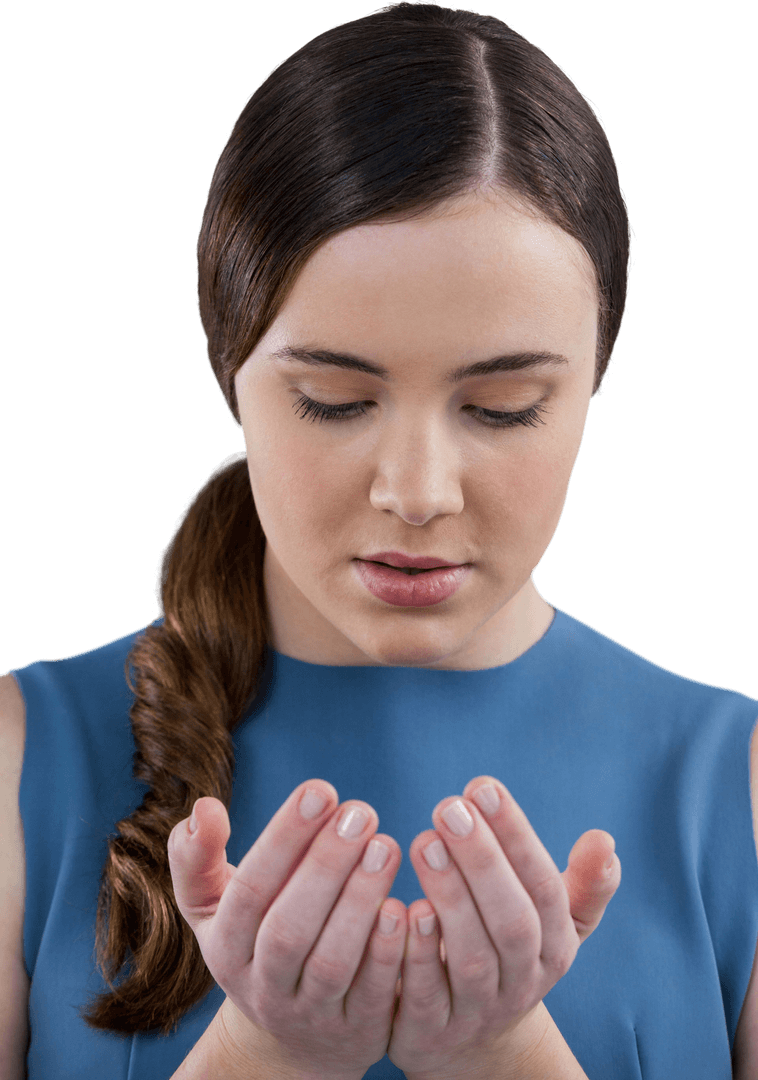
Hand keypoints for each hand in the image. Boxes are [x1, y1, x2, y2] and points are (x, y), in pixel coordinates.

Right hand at [167, 782, 408, 1079]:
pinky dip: (390, 953)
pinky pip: (375, 995)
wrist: (293, 1035)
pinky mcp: (359, 1033)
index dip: (284, 839)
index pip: (248, 892)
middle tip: (361, 811)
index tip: (321, 789)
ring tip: (386, 845)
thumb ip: (197, 856)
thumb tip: (204, 807)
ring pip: (332, 963)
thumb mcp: (214, 906)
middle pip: (289, 929)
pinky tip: (408, 905)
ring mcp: (311, 1015)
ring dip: (360, 901)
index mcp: (226, 948)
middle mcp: (263, 988)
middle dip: (325, 865)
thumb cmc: (256, 940)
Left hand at [387, 775, 620, 1077]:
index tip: (483, 787)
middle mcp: (522, 982)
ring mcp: (478, 1011)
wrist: (468, 1041)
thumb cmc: (508, 953)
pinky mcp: (432, 1031)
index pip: (544, 889)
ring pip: (470, 957)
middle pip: (513, 923)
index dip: (516, 838)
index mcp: (555, 947)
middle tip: (448, 807)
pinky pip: (426, 994)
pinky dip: (416, 953)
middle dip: (483, 862)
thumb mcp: (552, 924)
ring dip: (450, 896)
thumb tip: (605, 840)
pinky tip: (402, 907)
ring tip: (424, 841)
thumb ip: (582, 884)